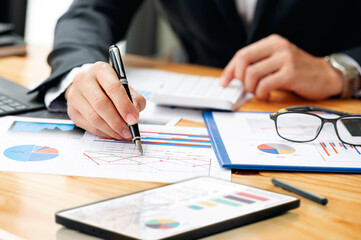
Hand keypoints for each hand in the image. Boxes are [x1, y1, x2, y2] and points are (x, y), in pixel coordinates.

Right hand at [65, 62, 145, 139]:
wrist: (88, 85)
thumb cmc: (109, 86)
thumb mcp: (125, 86)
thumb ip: (134, 99)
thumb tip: (135, 115)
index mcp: (100, 70)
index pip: (113, 88)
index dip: (124, 105)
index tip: (133, 119)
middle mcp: (84, 80)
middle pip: (101, 104)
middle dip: (117, 121)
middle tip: (128, 131)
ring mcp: (75, 95)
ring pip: (94, 118)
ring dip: (111, 130)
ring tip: (123, 134)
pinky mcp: (72, 111)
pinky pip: (89, 126)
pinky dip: (104, 133)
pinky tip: (113, 134)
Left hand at [220, 34, 343, 100]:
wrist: (326, 76)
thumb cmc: (298, 71)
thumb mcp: (277, 62)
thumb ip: (258, 65)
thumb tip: (233, 78)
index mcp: (272, 42)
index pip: (242, 54)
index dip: (230, 70)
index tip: (224, 82)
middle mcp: (278, 47)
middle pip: (243, 60)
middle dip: (240, 78)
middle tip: (246, 88)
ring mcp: (285, 59)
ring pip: (252, 74)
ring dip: (251, 88)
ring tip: (259, 92)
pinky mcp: (291, 73)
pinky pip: (265, 85)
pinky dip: (261, 94)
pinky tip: (267, 96)